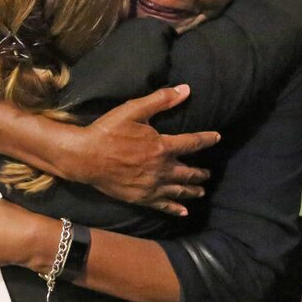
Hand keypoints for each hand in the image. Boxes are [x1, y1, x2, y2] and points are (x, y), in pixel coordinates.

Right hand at [61, 85, 220, 215]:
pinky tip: (183, 212)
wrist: (85, 157)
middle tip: (208, 173)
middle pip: (189, 172)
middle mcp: (161, 169)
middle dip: (201, 173)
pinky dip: (174, 208)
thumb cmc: (108, 131)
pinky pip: (162, 205)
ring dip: (192, 190)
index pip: (193, 143)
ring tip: (201, 191)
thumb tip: (186, 89)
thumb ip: (161, 100)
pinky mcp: (140, 198)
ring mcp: (151, 186)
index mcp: (162, 147)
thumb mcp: (134, 109)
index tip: (217, 138)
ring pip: (179, 190)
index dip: (207, 139)